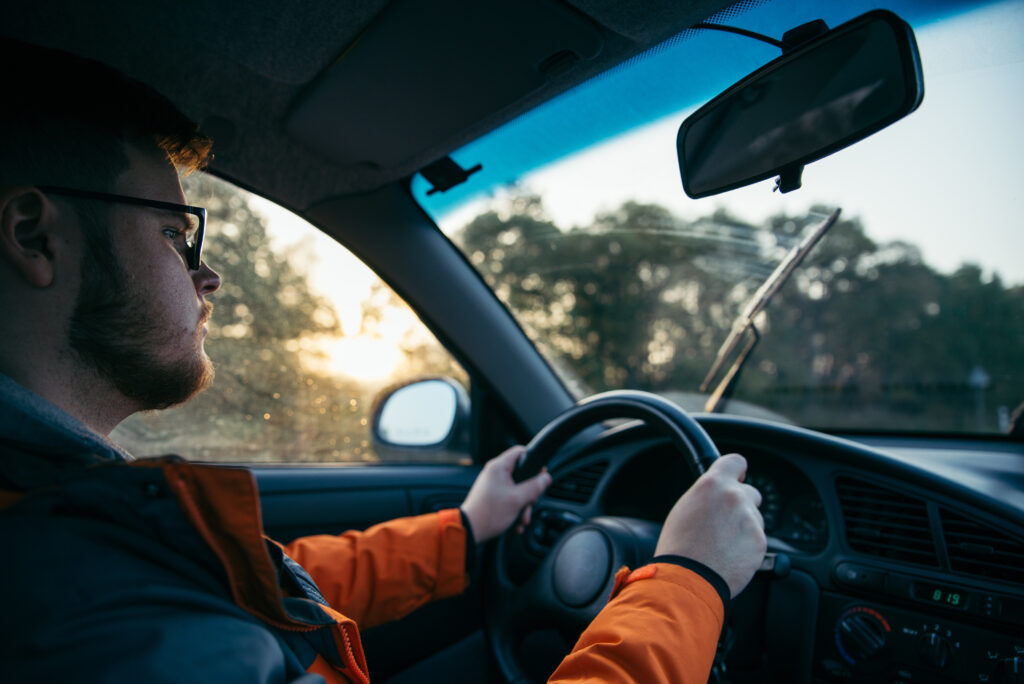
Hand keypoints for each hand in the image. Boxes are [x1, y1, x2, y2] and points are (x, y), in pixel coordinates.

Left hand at [461, 445, 552, 542]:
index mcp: (499, 467)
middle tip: (530, 504)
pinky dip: (515, 511)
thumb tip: (546, 478)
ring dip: (523, 506)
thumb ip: (535, 487)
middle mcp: (495, 473)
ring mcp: (493, 485)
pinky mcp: (493, 497)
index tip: (541, 474)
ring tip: (522, 520)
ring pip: (517, 490)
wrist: (470, 530)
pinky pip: (510, 499)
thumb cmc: (489, 513)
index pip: (520, 452)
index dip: (534, 460)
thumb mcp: (518, 500)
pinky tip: (516, 523)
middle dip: (529, 493)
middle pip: (522, 475)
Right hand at [654, 453, 765, 598]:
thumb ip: (707, 495)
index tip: (738, 477)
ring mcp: (750, 519)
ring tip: (723, 544)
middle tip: (725, 522)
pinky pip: (757, 539)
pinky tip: (730, 555)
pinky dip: (748, 547)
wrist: (688, 578)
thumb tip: (717, 494)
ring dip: (745, 527)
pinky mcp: (760, 541)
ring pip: (755, 518)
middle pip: (750, 493)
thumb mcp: (685, 508)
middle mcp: (734, 497)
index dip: (737, 471)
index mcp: (713, 484)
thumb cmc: (680, 546)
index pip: (736, 462)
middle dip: (742, 505)